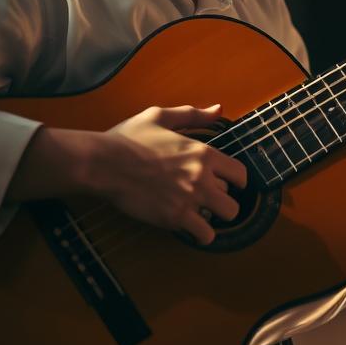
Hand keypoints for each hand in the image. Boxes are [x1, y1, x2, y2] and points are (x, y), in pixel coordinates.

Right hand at [7, 104, 246, 244]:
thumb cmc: (129, 138)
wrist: (105, 163)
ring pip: (225, 217)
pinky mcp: (175, 218)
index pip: (240, 174)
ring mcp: (190, 198)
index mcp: (203, 152)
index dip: (237, 181)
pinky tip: (189, 227)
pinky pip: (204, 235)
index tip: (229, 184)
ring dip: (213, 218)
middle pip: (233, 199)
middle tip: (204, 199)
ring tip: (198, 214)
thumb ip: (193, 115)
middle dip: (221, 200)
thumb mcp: (161, 117)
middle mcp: (202, 176)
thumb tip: (218, 110)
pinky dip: (200, 234)